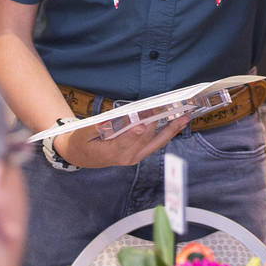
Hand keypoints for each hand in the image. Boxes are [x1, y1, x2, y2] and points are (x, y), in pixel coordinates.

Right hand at [54, 115, 190, 168]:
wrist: (81, 155)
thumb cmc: (81, 141)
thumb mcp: (82, 133)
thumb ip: (95, 127)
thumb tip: (106, 121)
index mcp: (111, 152)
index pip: (126, 141)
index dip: (135, 131)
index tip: (144, 122)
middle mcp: (126, 157)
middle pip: (145, 138)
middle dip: (157, 122)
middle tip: (168, 108)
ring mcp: (135, 156)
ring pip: (156, 142)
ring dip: (171, 130)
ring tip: (184, 117)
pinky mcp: (139, 153)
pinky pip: (156, 143)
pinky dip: (168, 133)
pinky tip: (177, 122)